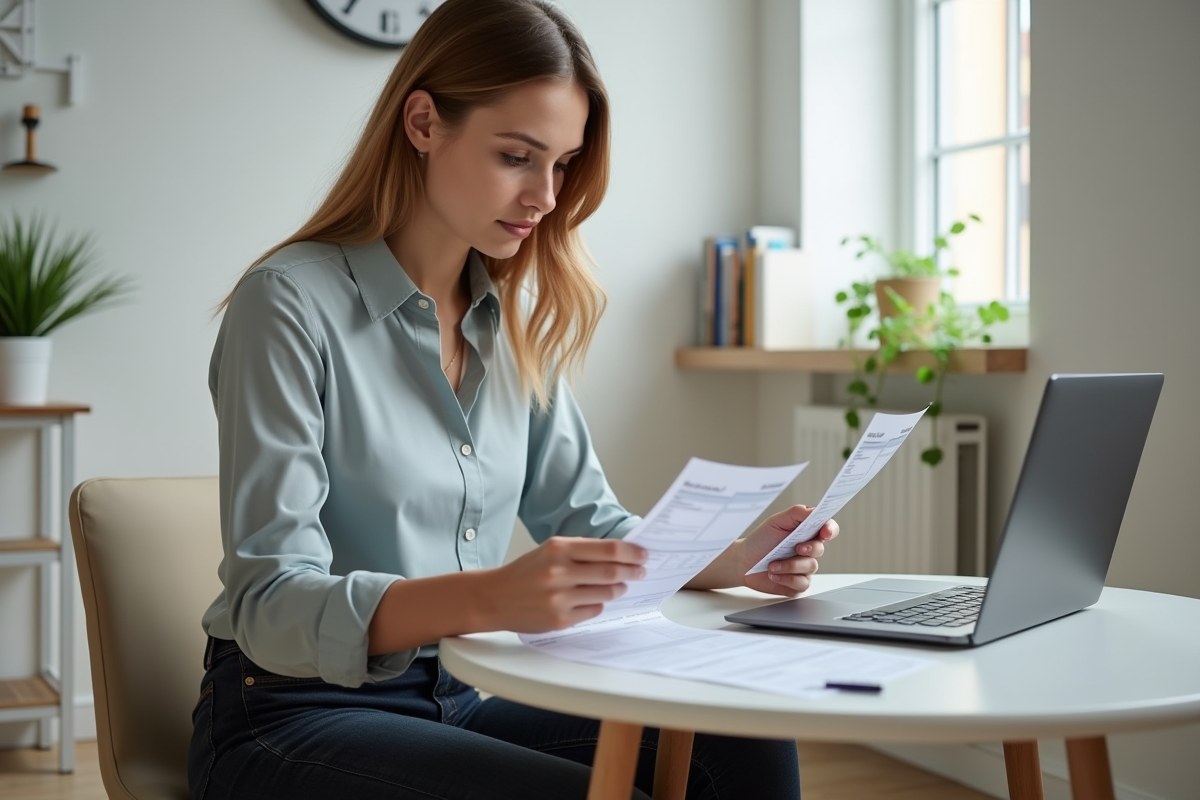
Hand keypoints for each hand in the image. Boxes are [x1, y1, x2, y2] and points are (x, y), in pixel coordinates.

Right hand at [480, 537, 647, 632]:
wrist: (494, 598)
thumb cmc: (525, 572)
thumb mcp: (550, 551)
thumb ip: (581, 551)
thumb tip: (620, 554)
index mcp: (558, 549)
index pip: (608, 549)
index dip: (631, 552)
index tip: (644, 554)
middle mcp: (559, 573)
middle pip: (611, 572)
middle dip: (632, 572)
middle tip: (641, 571)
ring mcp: (559, 598)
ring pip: (606, 593)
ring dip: (618, 589)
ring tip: (620, 585)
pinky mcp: (560, 619)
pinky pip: (593, 610)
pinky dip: (599, 603)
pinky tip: (597, 599)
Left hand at [739, 505, 838, 596]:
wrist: (743, 561)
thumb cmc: (761, 540)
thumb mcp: (776, 522)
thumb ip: (796, 513)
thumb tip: (814, 510)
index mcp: (806, 532)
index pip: (827, 529)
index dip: (830, 529)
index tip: (825, 532)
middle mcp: (808, 550)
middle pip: (820, 549)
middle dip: (809, 548)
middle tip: (797, 548)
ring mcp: (804, 567)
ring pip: (810, 567)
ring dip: (790, 565)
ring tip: (772, 565)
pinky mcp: (798, 584)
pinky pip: (802, 583)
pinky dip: (787, 579)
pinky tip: (774, 574)